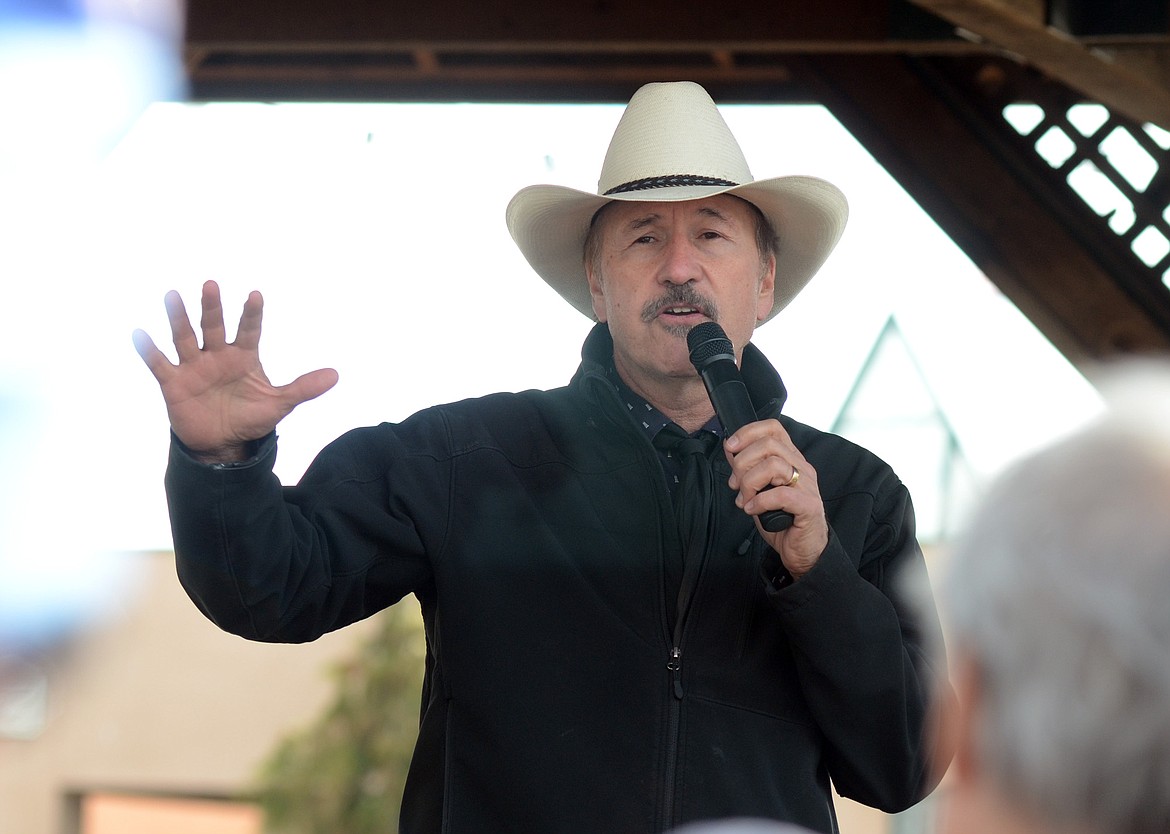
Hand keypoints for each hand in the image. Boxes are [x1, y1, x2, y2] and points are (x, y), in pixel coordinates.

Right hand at [132, 280, 337, 461]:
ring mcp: (193, 366)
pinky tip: (139, 334)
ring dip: (178, 318)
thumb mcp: (279, 404)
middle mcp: (217, 355)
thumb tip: (336, 375)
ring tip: (172, 295)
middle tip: (211, 285)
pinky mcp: (173, 382)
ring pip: (184, 337)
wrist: (222, 443)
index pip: (249, 330)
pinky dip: (149, 350)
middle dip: (211, 307)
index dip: (252, 314)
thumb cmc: (251, 418)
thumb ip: (303, 388)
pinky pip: (159, 363)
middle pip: (213, 326)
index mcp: (244, 356)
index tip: (255, 296)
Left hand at [724, 419, 827, 578]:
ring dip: (750, 482)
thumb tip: (730, 450)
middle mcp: (801, 468)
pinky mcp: (808, 505)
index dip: (748, 433)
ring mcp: (807, 486)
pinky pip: (782, 494)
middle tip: (735, 484)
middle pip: (769, 444)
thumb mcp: (758, 490)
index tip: (730, 448)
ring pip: (774, 465)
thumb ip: (747, 470)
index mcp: (791, 459)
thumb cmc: (782, 521)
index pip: (773, 429)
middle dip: (743, 462)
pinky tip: (753, 509)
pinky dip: (760, 501)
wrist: (803, 551)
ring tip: (745, 499)